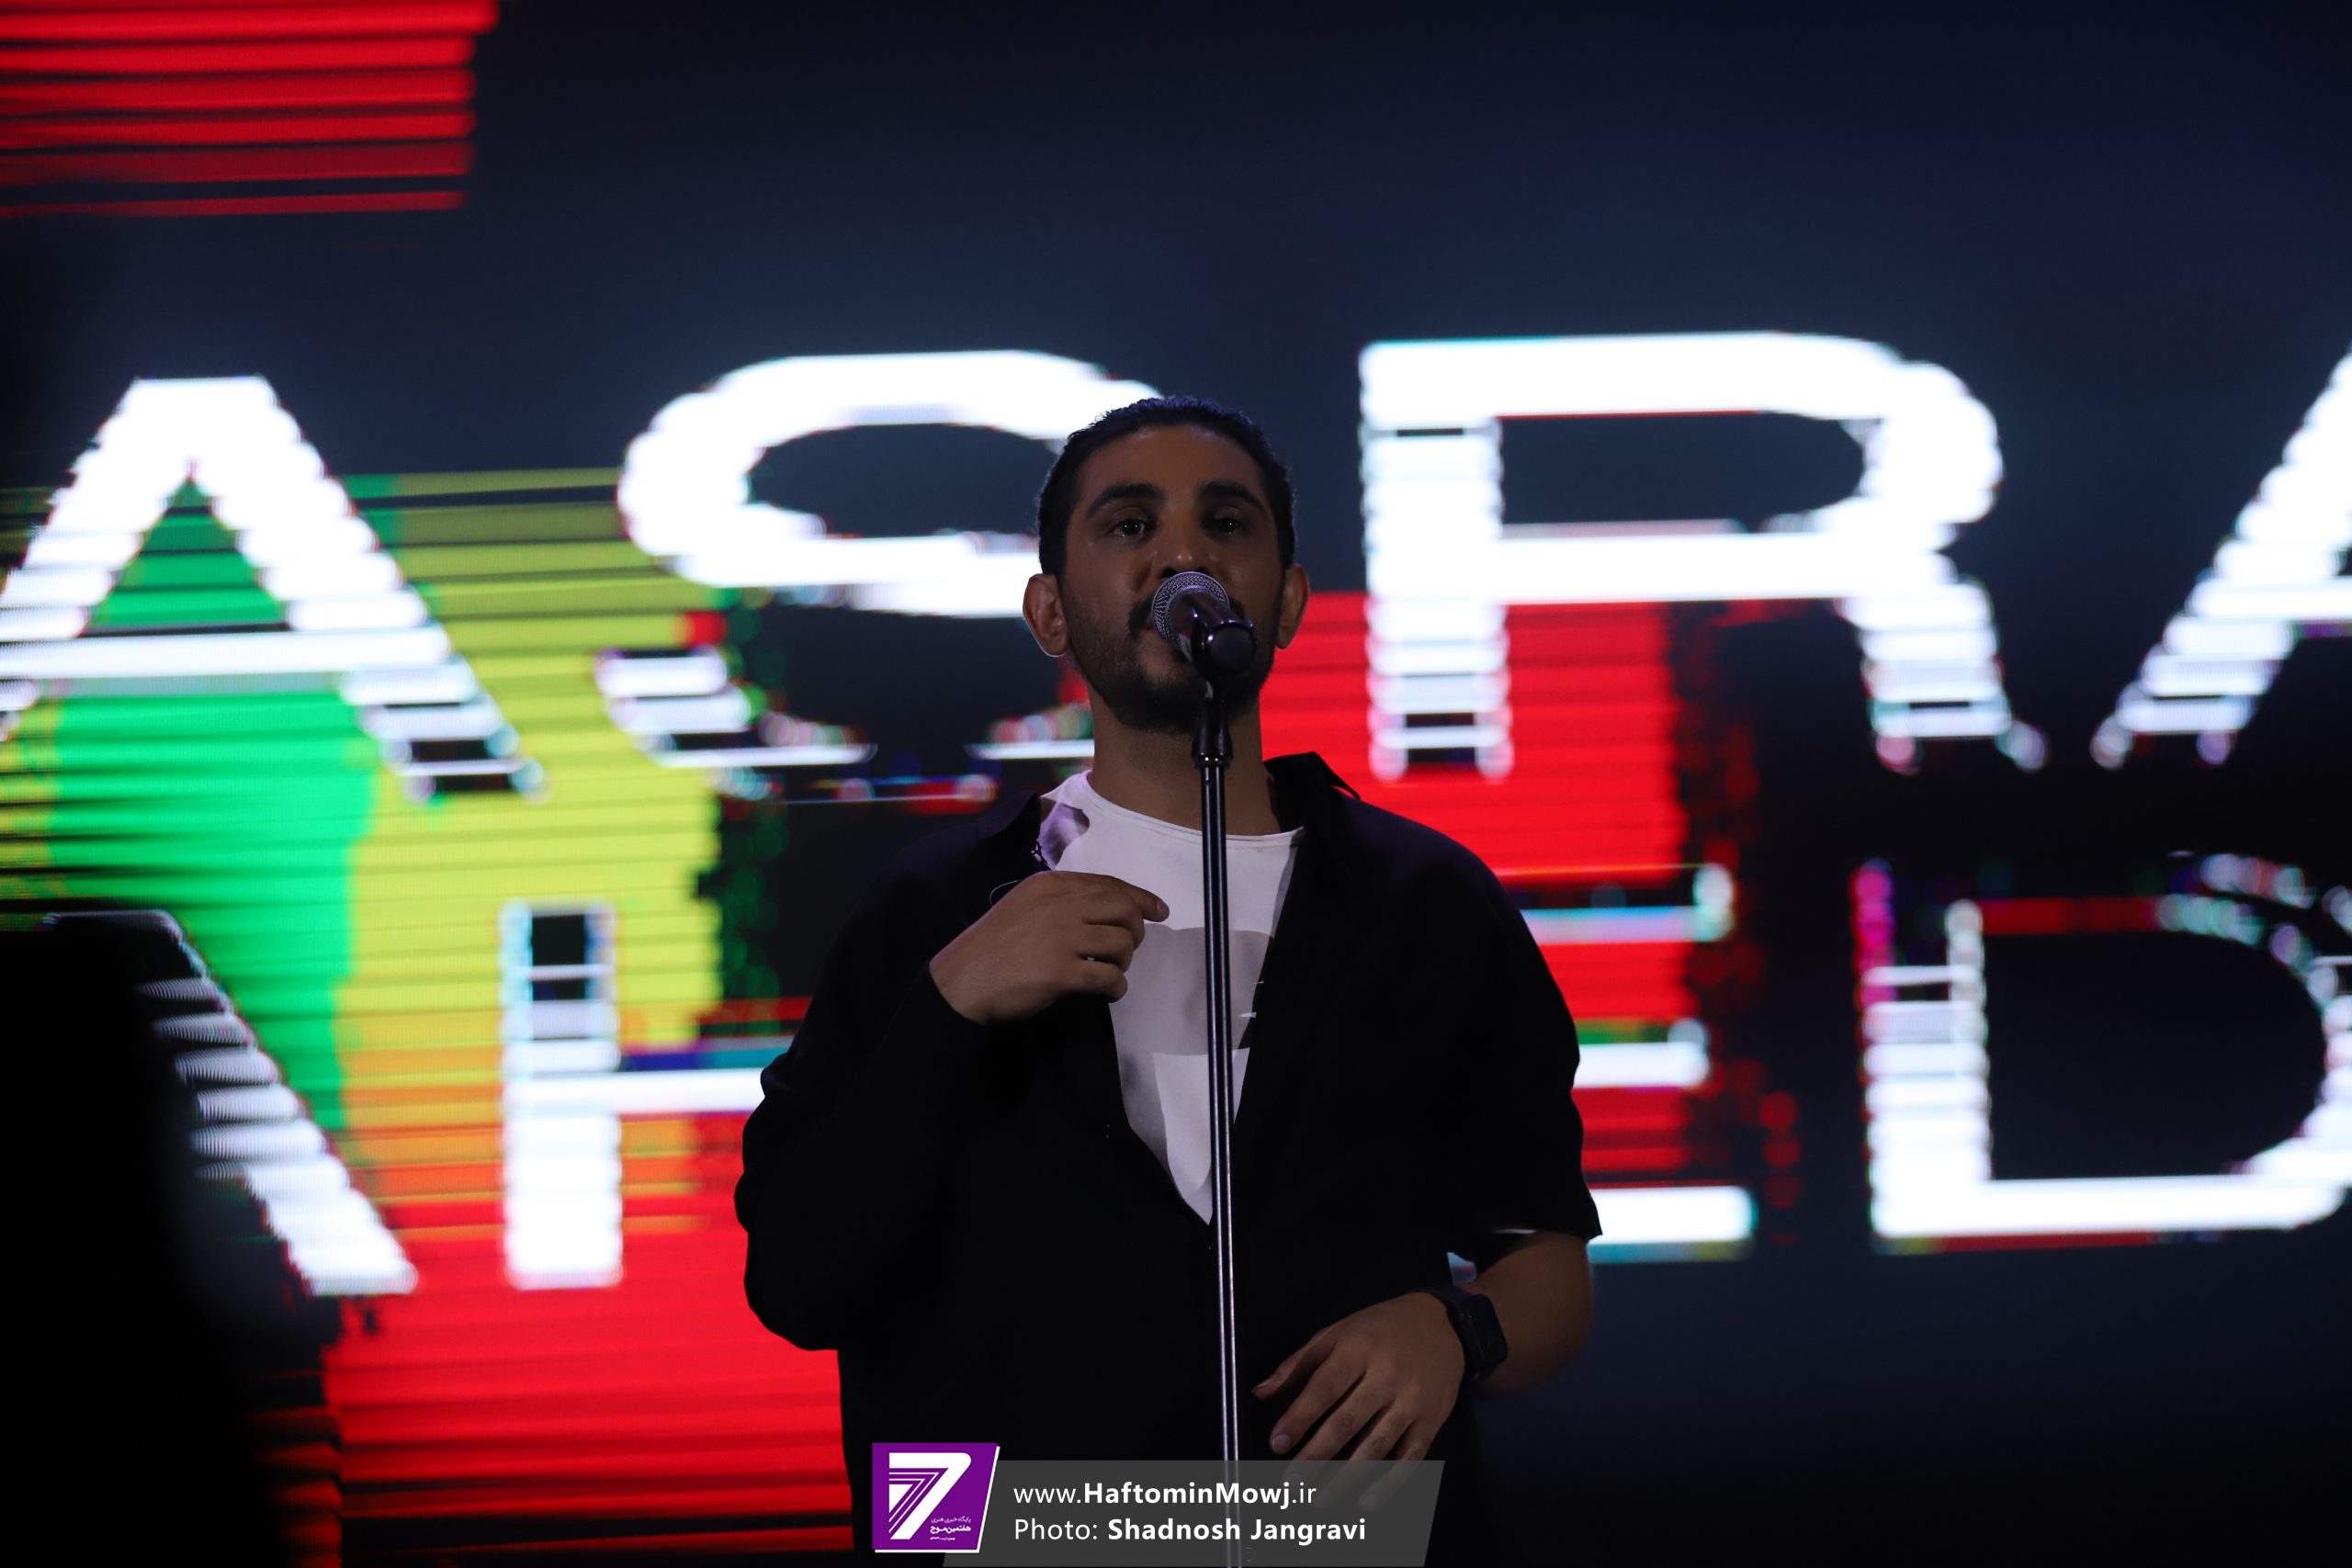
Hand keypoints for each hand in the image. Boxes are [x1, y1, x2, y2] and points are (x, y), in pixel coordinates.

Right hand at [928, 871, 1168, 1023]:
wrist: (961, 981)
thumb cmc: (992, 946)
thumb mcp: (1023, 906)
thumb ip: (1061, 902)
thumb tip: (1110, 909)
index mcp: (1049, 884)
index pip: (1109, 885)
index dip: (1140, 897)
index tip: (1159, 910)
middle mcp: (1058, 905)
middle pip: (1123, 910)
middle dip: (1136, 930)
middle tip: (1127, 948)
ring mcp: (1060, 938)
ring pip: (1122, 943)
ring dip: (1125, 961)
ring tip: (1110, 971)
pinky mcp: (1060, 972)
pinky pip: (1108, 977)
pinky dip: (1116, 987)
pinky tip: (1108, 993)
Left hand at [1253, 1292, 1462, 1508]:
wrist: (1442, 1325)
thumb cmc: (1379, 1330)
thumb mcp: (1336, 1333)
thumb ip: (1297, 1364)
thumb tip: (1260, 1393)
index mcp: (1357, 1350)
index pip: (1323, 1388)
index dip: (1298, 1418)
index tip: (1276, 1444)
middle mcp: (1385, 1376)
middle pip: (1347, 1421)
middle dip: (1317, 1455)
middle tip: (1292, 1484)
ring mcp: (1411, 1401)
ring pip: (1376, 1444)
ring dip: (1347, 1477)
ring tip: (1320, 1500)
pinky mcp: (1431, 1420)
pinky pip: (1410, 1457)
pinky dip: (1389, 1482)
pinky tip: (1367, 1501)